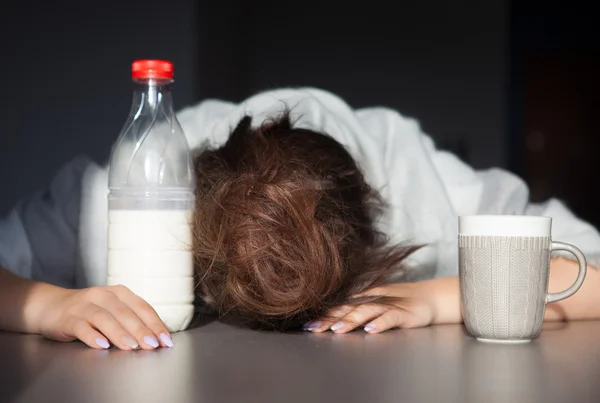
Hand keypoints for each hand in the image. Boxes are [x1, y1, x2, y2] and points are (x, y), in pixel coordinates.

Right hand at [35, 285, 172, 349]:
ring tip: (131, 346)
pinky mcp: (68, 318)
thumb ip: (131, 320)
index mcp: (119, 292)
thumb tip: (155, 337)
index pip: (142, 307)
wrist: (51, 306)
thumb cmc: (89, 311)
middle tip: (152, 344)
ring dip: (119, 333)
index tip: (165, 339)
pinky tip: (102, 345)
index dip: (155, 323)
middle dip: (141, 329)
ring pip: (104, 318)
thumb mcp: (112, 310)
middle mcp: (102, 295)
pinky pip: (81, 327)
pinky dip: (92, 336)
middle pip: (125, 312)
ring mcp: (84, 305)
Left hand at [304, 277, 460, 333]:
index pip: (340, 307)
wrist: (430, 297)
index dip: (324, 315)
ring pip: (366, 312)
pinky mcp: (404, 313)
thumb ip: (356, 310)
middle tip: (314, 329)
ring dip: (351, 320)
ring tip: (337, 329)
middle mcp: (373, 300)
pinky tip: (371, 330)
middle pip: (349, 309)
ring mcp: (388, 305)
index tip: (307, 325)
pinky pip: (390, 318)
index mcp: (364, 299)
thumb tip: (332, 320)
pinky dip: (380, 323)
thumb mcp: (375, 305)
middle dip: (331, 319)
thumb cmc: (398, 303)